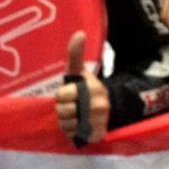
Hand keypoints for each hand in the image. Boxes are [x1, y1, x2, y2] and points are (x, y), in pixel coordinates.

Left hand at [55, 31, 109, 145]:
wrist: (106, 108)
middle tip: (71, 106)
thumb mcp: (79, 71)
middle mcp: (98, 106)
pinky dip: (72, 132)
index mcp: (92, 88)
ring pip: (66, 125)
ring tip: (74, 115)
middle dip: (62, 109)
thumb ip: (76, 54)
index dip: (61, 95)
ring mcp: (98, 121)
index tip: (69, 94)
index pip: (61, 95)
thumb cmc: (86, 88)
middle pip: (62, 111)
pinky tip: (78, 126)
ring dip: (66, 121)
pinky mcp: (96, 135)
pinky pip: (73, 136)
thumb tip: (79, 33)